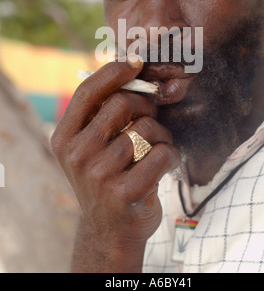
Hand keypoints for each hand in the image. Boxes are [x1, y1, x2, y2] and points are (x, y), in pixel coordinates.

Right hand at [51, 56, 180, 271]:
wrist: (110, 228)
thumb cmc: (106, 175)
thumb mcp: (90, 145)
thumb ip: (101, 112)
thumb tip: (131, 68)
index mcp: (64, 138)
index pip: (88, 91)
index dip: (115, 71)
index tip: (137, 62)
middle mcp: (77, 154)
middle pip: (122, 103)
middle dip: (146, 106)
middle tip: (152, 118)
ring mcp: (99, 175)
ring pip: (146, 129)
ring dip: (161, 134)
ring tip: (157, 147)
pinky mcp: (126, 193)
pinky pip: (161, 154)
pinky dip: (171, 155)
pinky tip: (164, 164)